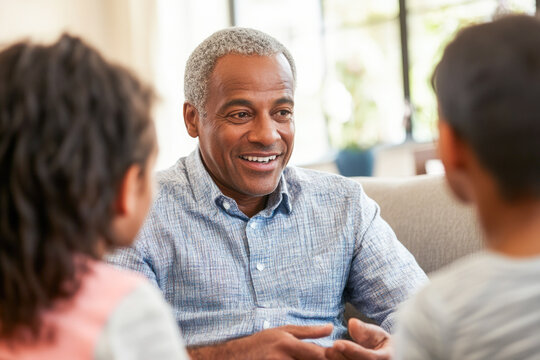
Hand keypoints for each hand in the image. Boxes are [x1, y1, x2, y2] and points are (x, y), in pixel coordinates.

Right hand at [188, 324, 332, 359]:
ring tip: (300, 358)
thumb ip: (308, 332)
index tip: (337, 357)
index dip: (330, 357)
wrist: (234, 357)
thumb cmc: (260, 343)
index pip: (318, 354)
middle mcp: (283, 358)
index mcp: (288, 344)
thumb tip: (331, 327)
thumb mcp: (282, 331)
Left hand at [325, 319, 392, 359]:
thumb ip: (365, 329)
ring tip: (327, 352)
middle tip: (328, 350)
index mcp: (386, 358)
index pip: (369, 357)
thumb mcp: (377, 332)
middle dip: (341, 357)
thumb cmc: (381, 342)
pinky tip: (330, 356)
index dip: (352, 350)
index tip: (337, 343)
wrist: (386, 353)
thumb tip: (352, 323)